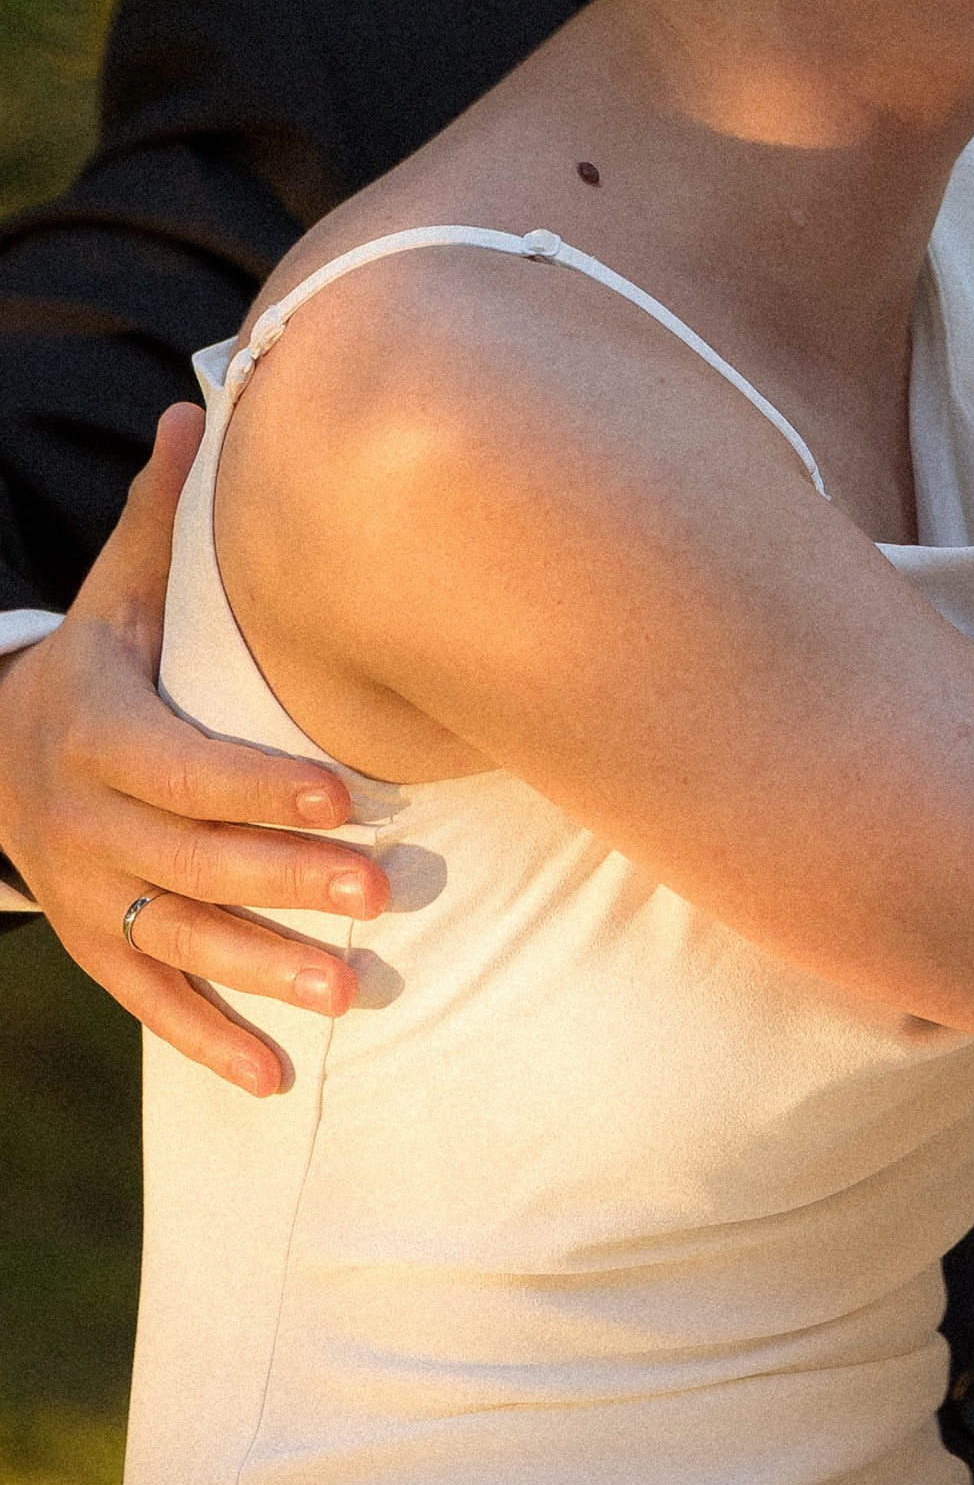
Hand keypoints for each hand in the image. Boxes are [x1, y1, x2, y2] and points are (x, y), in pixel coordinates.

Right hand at [0, 403, 387, 1093]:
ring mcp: (88, 893)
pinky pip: (149, 1002)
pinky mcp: (98, 945)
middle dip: (284, 882)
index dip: (257, 786)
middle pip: (189, 860)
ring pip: (176, 941)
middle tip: (380, 894)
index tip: (341, 796)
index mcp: (94, 727)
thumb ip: (163, 519)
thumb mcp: (117, 589)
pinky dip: (209, 1043)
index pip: (180, 766)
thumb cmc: (104, 656)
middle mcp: (82, 822)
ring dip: (261, 973)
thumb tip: (199, 407)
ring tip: (351, 991)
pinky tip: (278, 1077)